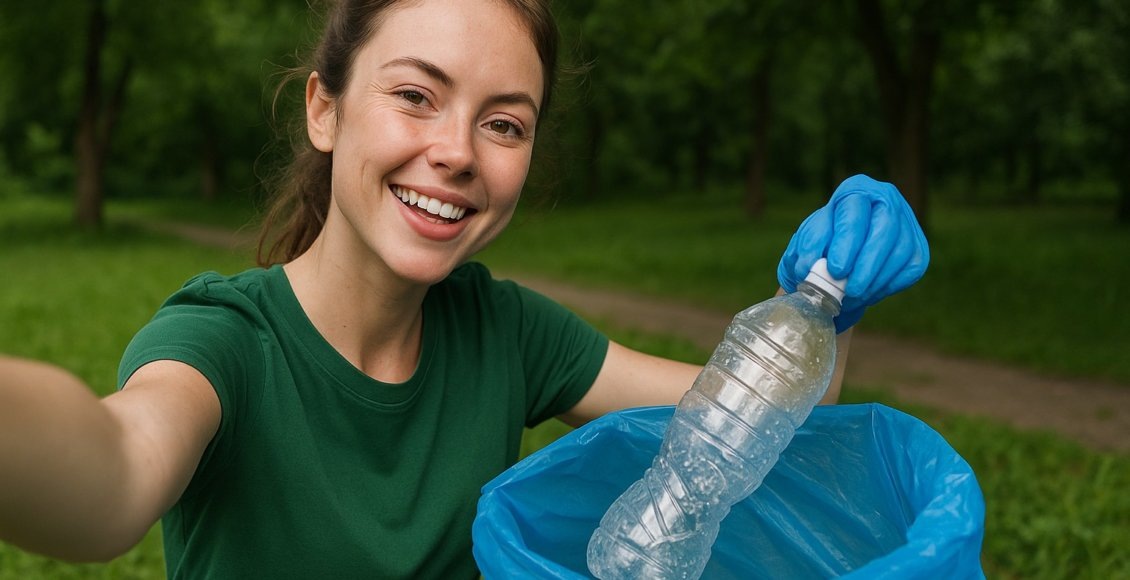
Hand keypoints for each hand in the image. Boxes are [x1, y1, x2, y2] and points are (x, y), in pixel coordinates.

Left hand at [777, 174, 928, 332]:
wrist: (837, 263)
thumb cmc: (820, 248)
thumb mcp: (805, 245)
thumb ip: (805, 252)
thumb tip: (809, 268)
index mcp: (855, 190)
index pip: (854, 211)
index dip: (847, 242)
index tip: (836, 269)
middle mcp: (886, 200)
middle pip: (885, 228)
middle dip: (867, 263)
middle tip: (850, 290)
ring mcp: (906, 224)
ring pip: (900, 251)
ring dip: (875, 280)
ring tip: (853, 297)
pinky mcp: (918, 249)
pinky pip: (910, 269)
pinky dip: (888, 286)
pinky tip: (868, 293)